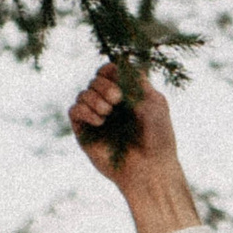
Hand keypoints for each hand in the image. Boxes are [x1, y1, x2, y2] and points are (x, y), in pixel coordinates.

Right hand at [68, 63, 200, 232]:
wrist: (150, 169)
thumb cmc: (158, 138)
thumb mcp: (155, 102)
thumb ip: (138, 80)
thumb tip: (119, 62)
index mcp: (127, 94)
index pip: (109, 71)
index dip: (110, 71)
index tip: (121, 83)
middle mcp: (110, 104)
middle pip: (95, 79)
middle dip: (103, 85)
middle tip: (117, 100)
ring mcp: (96, 117)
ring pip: (83, 93)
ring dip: (95, 98)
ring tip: (108, 113)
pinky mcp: (84, 131)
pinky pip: (74, 109)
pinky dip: (85, 110)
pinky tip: (100, 121)